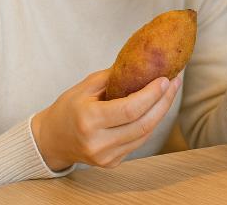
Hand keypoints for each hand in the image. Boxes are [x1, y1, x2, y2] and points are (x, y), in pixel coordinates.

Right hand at [31, 69, 180, 170]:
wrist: (51, 140)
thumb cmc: (68, 108)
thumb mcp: (85, 87)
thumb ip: (115, 76)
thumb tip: (144, 63)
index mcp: (89, 120)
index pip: (130, 109)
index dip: (152, 94)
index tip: (166, 78)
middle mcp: (98, 143)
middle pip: (143, 123)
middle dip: (164, 101)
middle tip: (176, 82)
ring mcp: (105, 156)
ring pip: (145, 134)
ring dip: (161, 112)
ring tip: (170, 91)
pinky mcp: (112, 163)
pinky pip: (139, 141)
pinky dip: (150, 123)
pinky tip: (157, 107)